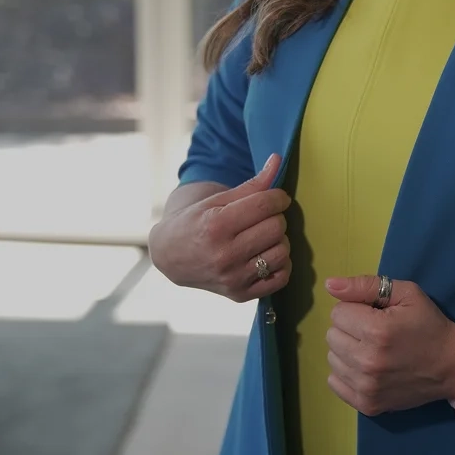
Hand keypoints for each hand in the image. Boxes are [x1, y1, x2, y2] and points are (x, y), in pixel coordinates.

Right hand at [150, 154, 291, 300]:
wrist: (171, 256)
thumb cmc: (196, 221)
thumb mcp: (218, 199)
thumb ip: (253, 184)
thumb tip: (278, 159)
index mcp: (216, 226)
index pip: (266, 205)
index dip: (278, 197)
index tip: (275, 198)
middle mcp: (224, 256)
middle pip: (276, 228)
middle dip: (276, 217)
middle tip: (264, 217)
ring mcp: (232, 278)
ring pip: (283, 252)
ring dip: (278, 240)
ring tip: (263, 236)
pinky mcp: (240, 295)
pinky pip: (281, 278)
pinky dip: (280, 264)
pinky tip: (265, 254)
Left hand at [323, 274, 454, 414]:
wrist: (452, 365)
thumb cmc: (429, 324)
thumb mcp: (406, 294)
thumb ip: (365, 286)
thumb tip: (330, 285)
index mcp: (377, 330)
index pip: (338, 313)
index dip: (356, 310)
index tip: (375, 315)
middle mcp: (367, 361)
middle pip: (332, 336)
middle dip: (350, 329)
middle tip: (375, 333)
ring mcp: (366, 386)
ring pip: (332, 358)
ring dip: (347, 351)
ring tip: (373, 351)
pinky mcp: (367, 404)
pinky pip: (334, 382)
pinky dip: (347, 373)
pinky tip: (367, 369)